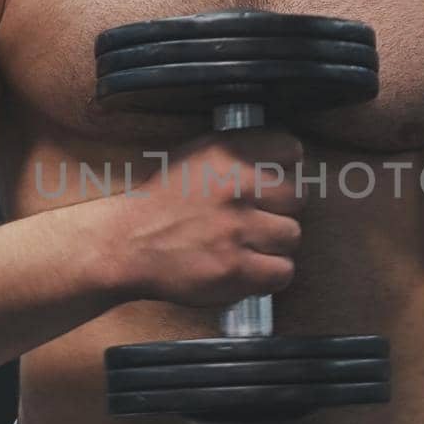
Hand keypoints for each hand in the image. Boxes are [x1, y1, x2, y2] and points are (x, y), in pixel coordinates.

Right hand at [105, 129, 304, 307]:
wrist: (126, 243)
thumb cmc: (160, 204)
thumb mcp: (196, 157)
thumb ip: (239, 153)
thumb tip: (286, 157)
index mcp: (225, 154)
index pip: (289, 148)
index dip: (285, 168)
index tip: (273, 181)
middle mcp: (233, 187)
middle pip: (297, 196)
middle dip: (279, 210)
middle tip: (258, 218)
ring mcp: (235, 229)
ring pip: (292, 236)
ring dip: (274, 244)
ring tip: (249, 245)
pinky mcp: (234, 268)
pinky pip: (282, 272)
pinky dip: (269, 274)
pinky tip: (250, 268)